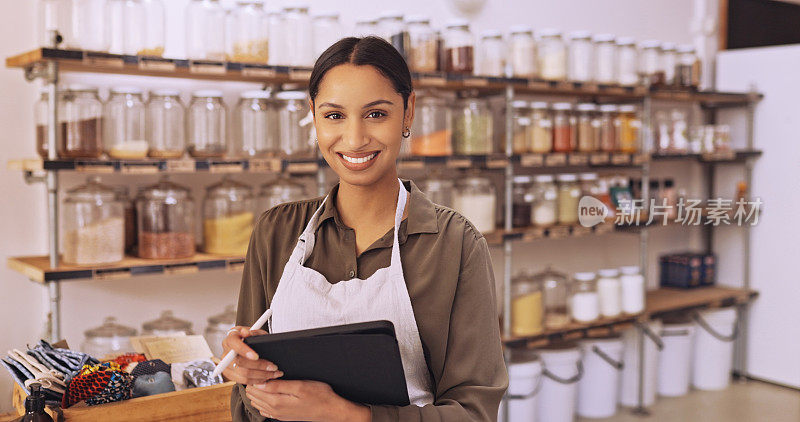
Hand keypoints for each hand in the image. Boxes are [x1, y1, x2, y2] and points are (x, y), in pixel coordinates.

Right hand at [221, 326, 282, 384]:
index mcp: (230, 339)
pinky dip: (256, 380)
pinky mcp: (230, 375)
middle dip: (259, 366)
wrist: (245, 345)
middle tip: (273, 367)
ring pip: (243, 374)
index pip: (234, 344)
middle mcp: (226, 353)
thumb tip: (246, 333)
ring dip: (261, 375)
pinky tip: (266, 378)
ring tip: (274, 373)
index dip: (244, 351)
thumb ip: (252, 332)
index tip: (256, 356)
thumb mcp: (255, 332)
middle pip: (240, 362)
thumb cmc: (251, 338)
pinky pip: (243, 381)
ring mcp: (226, 365)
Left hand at [245, 380, 370, 421]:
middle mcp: (275, 410)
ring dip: (258, 390)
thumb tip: (259, 382)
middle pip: (254, 395)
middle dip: (254, 382)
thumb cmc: (320, 397)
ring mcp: (278, 414)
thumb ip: (278, 385)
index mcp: (277, 402)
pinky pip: (264, 408)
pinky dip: (263, 399)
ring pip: (257, 402)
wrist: (330, 411)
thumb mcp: (299, 386)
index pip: (254, 388)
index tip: (261, 368)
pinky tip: (269, 391)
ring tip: (266, 379)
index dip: (255, 375)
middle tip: (263, 371)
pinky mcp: (282, 416)